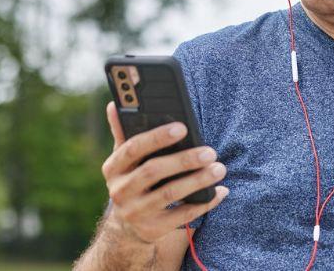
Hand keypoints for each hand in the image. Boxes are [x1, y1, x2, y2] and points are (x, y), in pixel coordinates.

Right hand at [101, 101, 228, 243]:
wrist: (126, 227)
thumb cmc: (132, 180)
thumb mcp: (123, 159)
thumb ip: (123, 133)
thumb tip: (114, 103)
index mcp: (113, 167)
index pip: (133, 148)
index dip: (157, 137)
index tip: (183, 127)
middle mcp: (120, 191)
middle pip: (153, 171)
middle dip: (184, 160)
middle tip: (210, 151)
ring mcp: (135, 212)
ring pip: (170, 194)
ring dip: (198, 181)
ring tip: (219, 168)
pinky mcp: (152, 230)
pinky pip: (182, 216)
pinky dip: (204, 203)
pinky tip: (220, 191)